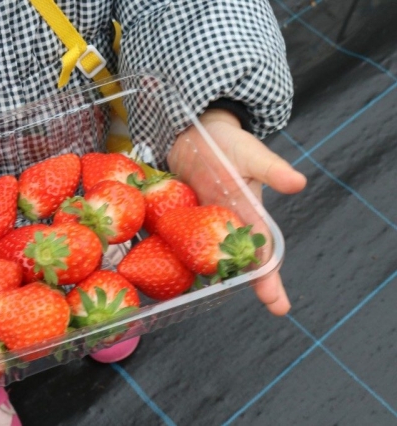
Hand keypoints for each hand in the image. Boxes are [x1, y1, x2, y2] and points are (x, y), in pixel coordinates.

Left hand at [167, 108, 306, 315]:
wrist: (195, 134)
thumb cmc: (230, 145)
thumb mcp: (252, 154)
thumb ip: (272, 169)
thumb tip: (298, 183)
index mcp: (247, 214)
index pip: (261, 250)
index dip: (268, 277)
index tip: (277, 305)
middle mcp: (226, 224)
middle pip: (235, 262)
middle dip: (242, 285)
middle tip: (252, 313)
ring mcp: (200, 223)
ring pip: (203, 255)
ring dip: (203, 275)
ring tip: (200, 302)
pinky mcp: (178, 217)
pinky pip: (175, 238)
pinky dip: (171, 254)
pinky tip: (160, 272)